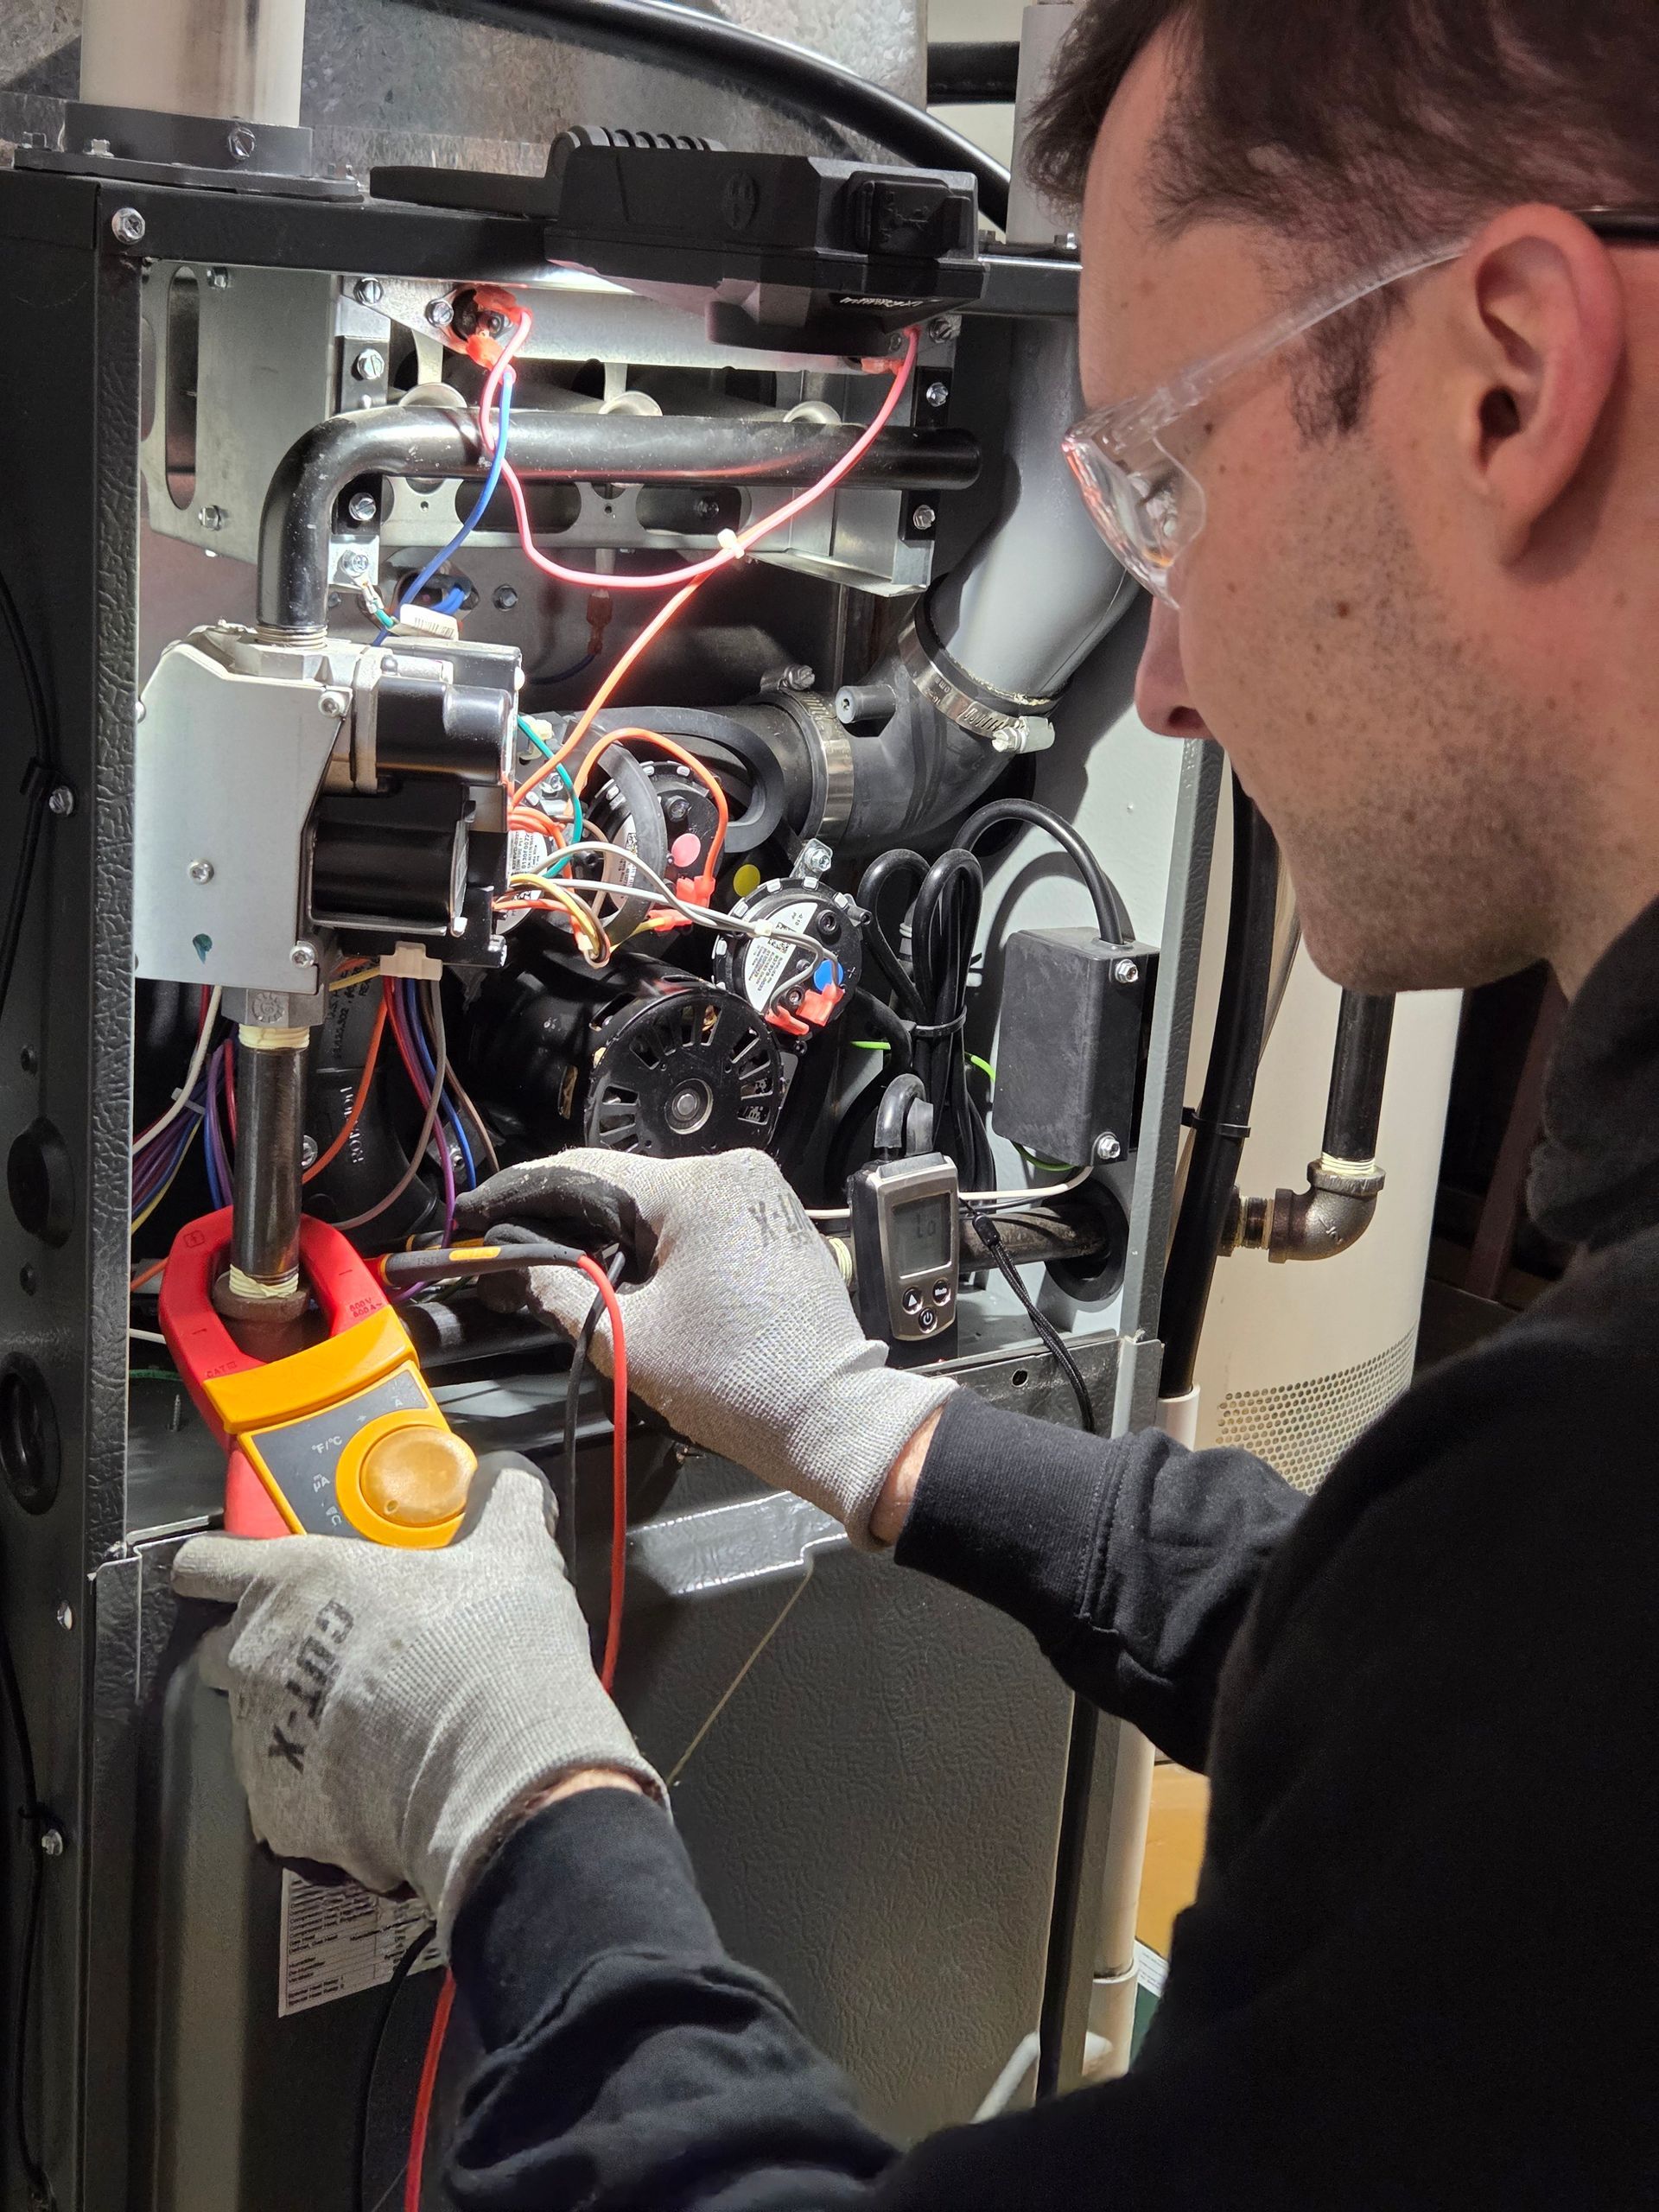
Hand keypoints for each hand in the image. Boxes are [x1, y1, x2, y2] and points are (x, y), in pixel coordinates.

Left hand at [172, 1455, 663, 1944]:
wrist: (497, 1777)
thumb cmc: (488, 1649)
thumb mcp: (514, 1552)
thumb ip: (501, 1499)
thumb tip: (505, 1474)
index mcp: (296, 1580)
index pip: (202, 1562)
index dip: (216, 1566)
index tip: (245, 1572)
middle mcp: (258, 1655)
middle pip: (219, 1646)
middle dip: (263, 1647)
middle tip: (335, 1646)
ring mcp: (259, 1738)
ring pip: (253, 1721)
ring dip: (295, 1716)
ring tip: (373, 1720)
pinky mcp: (278, 1811)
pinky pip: (285, 1789)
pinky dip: (319, 1785)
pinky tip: (378, 1776)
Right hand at [454, 1150, 954, 1546]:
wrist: (829, 1418)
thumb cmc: (737, 1382)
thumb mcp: (626, 1339)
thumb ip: (559, 1289)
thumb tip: (511, 1265)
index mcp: (698, 1186)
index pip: (583, 1169)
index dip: (521, 1194)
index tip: (480, 1215)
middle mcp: (733, 1170)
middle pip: (622, 1186)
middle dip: (567, 1221)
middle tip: (514, 1254)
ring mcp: (759, 1193)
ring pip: (658, 1205)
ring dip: (612, 1236)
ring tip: (563, 1273)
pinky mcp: (771, 1221)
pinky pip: (696, 1220)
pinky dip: (658, 1245)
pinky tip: (627, 1278)